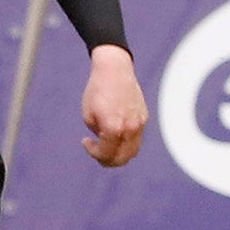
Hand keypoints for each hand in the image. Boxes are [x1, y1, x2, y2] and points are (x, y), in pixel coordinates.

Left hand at [82, 45, 148, 167]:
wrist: (115, 70)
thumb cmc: (97, 91)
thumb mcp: (88, 115)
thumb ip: (98, 134)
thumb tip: (105, 143)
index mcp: (114, 128)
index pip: (106, 154)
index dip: (93, 153)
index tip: (85, 141)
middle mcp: (130, 128)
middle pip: (122, 158)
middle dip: (108, 160)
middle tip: (97, 153)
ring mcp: (140, 123)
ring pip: (133, 151)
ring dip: (119, 154)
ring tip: (106, 146)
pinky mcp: (144, 117)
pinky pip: (137, 138)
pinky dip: (126, 142)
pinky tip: (115, 134)